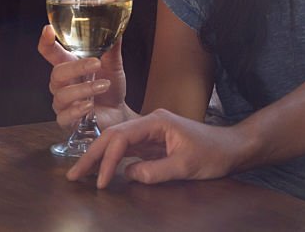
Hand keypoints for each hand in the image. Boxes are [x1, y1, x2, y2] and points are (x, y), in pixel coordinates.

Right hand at [38, 25, 131, 130]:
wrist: (119, 113)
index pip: (52, 53)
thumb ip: (112, 49)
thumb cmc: (111, 87)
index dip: (46, 42)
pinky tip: (90, 105)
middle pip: (57, 73)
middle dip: (76, 67)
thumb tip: (117, 30)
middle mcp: (62, 84)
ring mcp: (62, 103)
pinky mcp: (67, 121)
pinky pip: (64, 116)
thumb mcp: (114, 66)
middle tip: (96, 63)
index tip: (48, 30)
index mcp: (69, 66)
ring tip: (104, 85)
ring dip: (84, 88)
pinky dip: (77, 110)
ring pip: (62, 94)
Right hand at [66, 109, 250, 188]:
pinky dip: (113, 161)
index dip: (107, 159)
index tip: (100, 182)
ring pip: (118, 143)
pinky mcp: (154, 144)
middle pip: (114, 136)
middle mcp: (151, 123)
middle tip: (73, 174)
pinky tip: (103, 171)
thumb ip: (156, 171)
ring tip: (81, 174)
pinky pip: (128, 151)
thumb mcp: (186, 165)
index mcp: (157, 122)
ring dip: (99, 157)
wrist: (232, 149)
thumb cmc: (213, 153)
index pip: (122, 137)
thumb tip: (128, 175)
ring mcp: (152, 133)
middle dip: (93, 154)